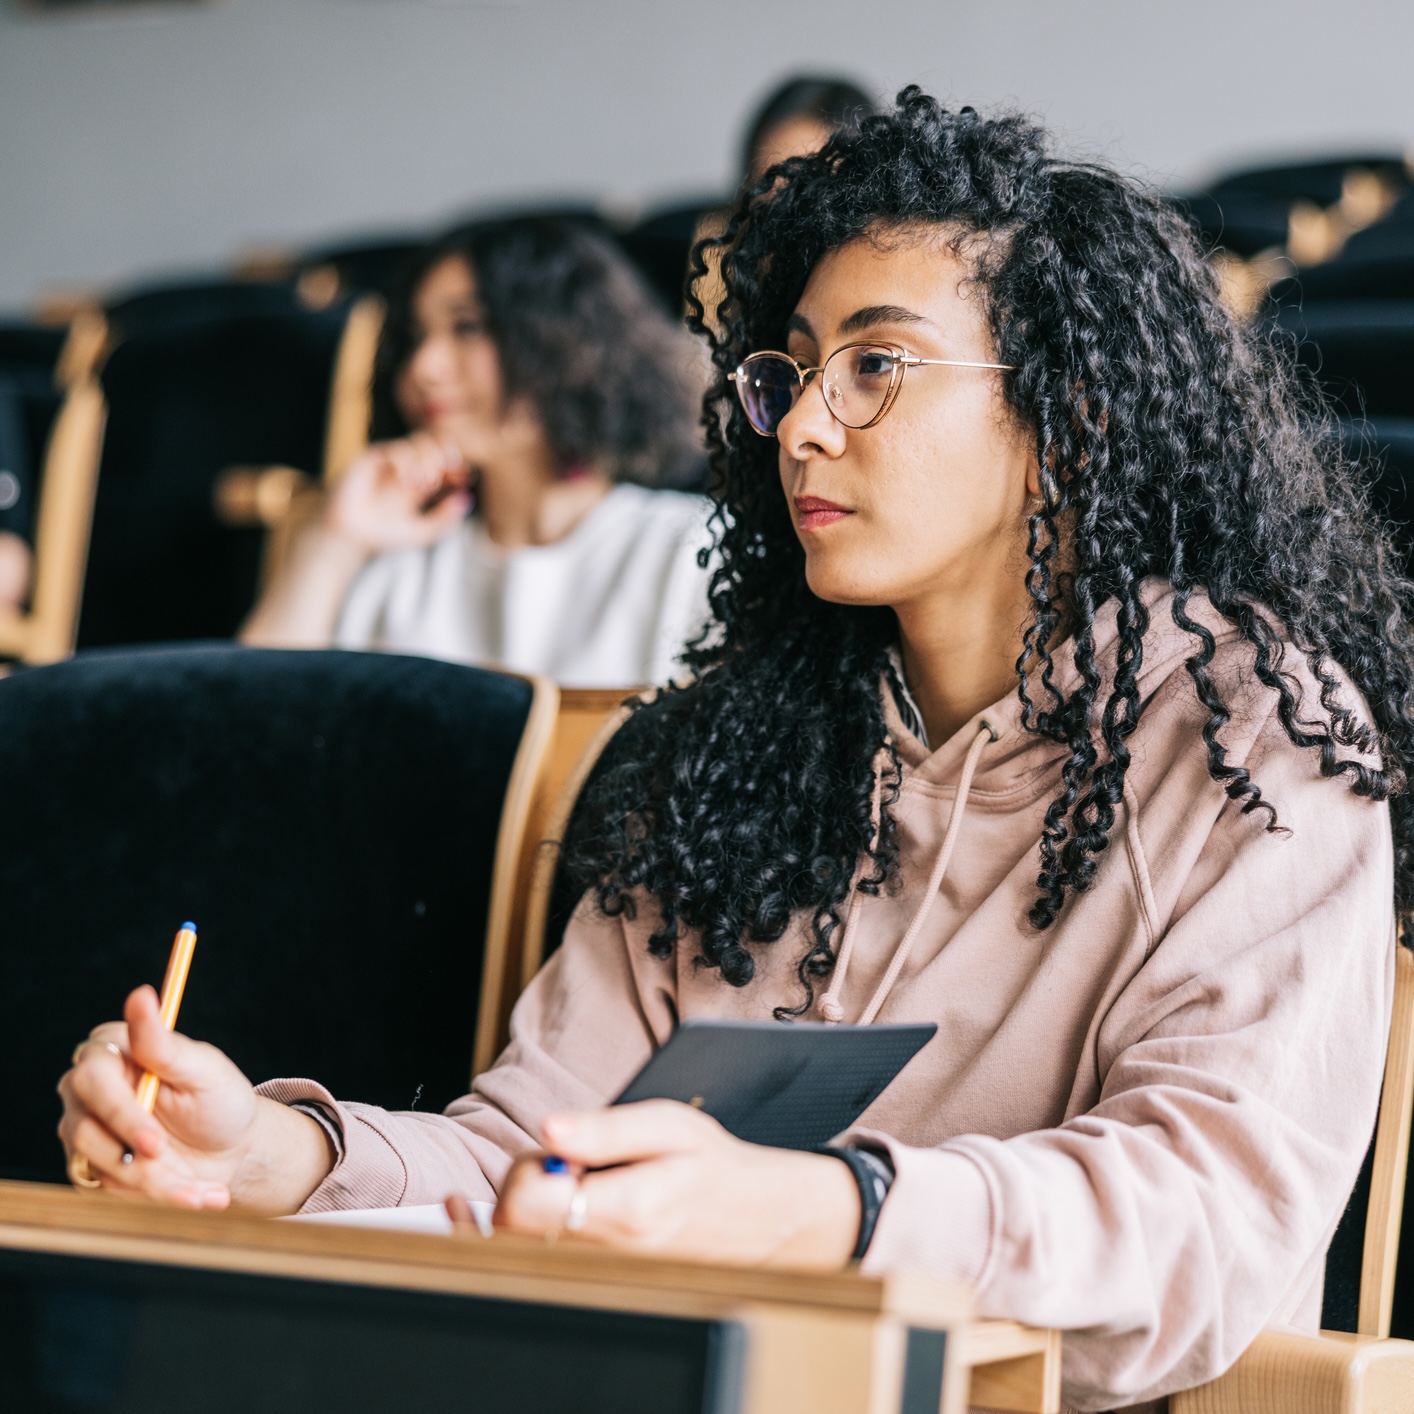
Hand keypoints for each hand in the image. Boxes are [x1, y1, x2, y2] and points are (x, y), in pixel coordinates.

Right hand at [57, 986, 332, 1212]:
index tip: (154, 1138)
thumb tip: (141, 995)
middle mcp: (90, 1091)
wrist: (234, 1148)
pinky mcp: (94, 1168)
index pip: (93, 1075)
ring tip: (203, 1185)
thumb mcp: (203, 1069)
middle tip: (168, 1158)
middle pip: (84, 1125)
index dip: (120, 1110)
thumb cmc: (219, 1099)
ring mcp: (87, 1131)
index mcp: (114, 1051)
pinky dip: (158, 1196)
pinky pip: (111, 1189)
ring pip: (99, 1163)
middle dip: (132, 1152)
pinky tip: (198, 1192)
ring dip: (154, 1180)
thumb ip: (164, 1042)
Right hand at [326, 433, 472, 553]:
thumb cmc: (384, 535)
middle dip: (446, 458)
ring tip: (426, 481)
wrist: (352, 536)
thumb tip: (467, 498)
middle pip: (437, 448)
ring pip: (420, 442)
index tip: (467, 478)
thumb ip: (445, 518)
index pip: (447, 467)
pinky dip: (406, 460)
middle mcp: (410, 468)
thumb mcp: (423, 533)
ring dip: (429, 459)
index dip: (459, 469)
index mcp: (423, 483)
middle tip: (447, 474)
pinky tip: (406, 478)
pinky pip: (396, 448)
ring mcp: (392, 461)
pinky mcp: (373, 457)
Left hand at [485, 1101, 859, 1269]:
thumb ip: (603, 1129)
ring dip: (546, 1209)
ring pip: (531, 1246)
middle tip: (577, 1164)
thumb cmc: (711, 1166)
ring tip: (592, 1186)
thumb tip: (547, 1128)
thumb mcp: (667, 1126)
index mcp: (626, 1212)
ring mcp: (607, 1280)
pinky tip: (594, 1211)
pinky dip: (559, 1231)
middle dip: (532, 1186)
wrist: (757, 1220)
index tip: (563, 1149)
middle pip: (516, 1228)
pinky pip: (553, 1260)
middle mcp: (612, 1257)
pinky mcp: (606, 1288)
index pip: (523, 1203)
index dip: (527, 1167)